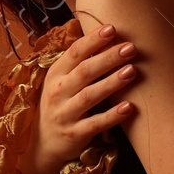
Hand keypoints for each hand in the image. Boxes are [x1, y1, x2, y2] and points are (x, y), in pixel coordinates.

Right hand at [32, 24, 137, 173]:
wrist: (42, 144)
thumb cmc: (59, 105)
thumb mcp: (59, 81)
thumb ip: (75, 61)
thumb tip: (95, 29)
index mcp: (55, 75)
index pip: (74, 53)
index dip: (93, 40)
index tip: (112, 28)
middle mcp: (57, 92)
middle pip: (84, 72)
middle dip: (107, 58)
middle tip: (130, 48)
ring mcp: (65, 114)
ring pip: (89, 96)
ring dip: (111, 83)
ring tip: (132, 71)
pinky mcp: (74, 134)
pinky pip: (95, 123)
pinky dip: (112, 116)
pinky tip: (129, 107)